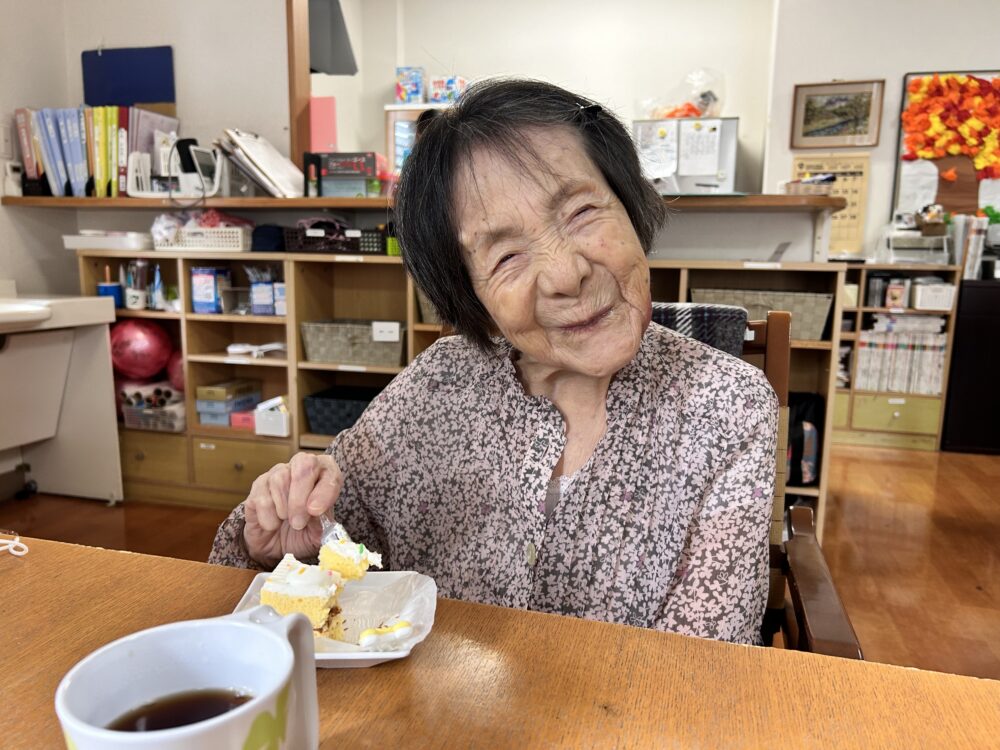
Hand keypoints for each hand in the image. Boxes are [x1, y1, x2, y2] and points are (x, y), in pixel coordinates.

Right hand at [243, 452, 343, 567]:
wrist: (275, 545)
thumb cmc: (301, 533)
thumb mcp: (318, 533)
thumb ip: (323, 524)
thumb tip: (318, 513)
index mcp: (323, 475)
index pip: (329, 470)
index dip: (325, 490)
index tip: (316, 511)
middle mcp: (299, 468)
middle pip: (304, 464)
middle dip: (301, 497)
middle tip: (299, 522)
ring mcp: (276, 475)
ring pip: (280, 479)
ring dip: (284, 508)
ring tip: (287, 522)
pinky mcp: (257, 487)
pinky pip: (262, 496)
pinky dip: (268, 516)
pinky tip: (273, 524)